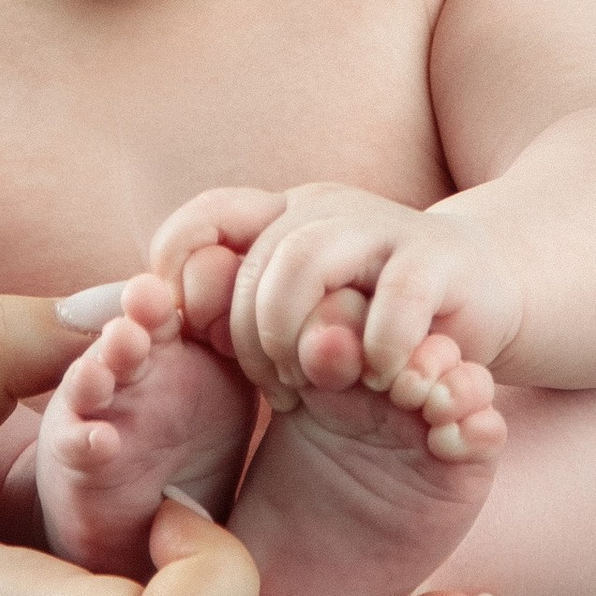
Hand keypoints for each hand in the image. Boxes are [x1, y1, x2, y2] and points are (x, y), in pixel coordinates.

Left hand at [149, 184, 524, 406]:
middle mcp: (327, 209)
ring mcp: (385, 228)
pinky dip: (377, 347)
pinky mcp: (442, 262)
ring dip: (297, 334)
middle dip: (250, 334)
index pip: (210, 217)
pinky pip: (396, 297)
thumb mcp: (295, 317)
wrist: (482, 292)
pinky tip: (380, 378)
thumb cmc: (368, 317)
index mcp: (283, 215)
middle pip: (253, 258)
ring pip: (308, 260)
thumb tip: (113, 311)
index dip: (184, 270)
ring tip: (316, 384)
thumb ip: (228, 314)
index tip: (190, 333)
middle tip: (274, 387)